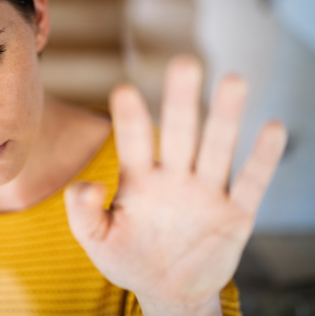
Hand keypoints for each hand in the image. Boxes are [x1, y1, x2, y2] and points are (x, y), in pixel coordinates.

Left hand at [64, 56, 286, 314]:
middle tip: (184, 63)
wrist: (167, 290)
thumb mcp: (97, 240)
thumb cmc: (127, 258)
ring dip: (226, 117)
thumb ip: (82, 213)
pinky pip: (251, 182)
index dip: (130, 119)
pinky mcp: (235, 213)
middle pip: (180, 133)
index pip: (133, 143)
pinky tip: (273, 127)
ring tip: (233, 81)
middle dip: (182, 101)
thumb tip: (86, 185)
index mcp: (139, 179)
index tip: (123, 90)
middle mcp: (174, 177)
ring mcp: (206, 192)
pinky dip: (262, 158)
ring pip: (217, 148)